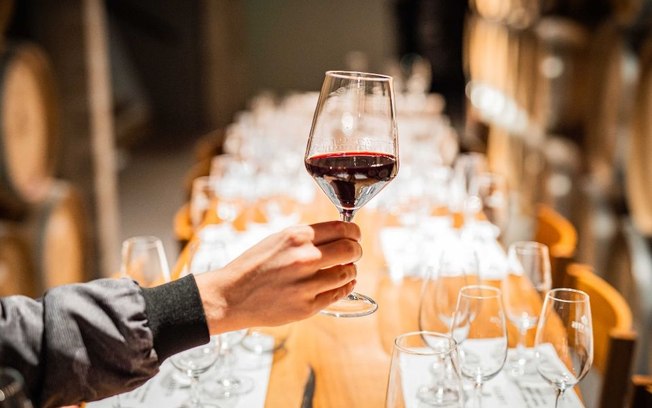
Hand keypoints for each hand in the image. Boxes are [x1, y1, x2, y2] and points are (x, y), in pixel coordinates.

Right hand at [195, 221, 361, 333]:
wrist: (231, 296)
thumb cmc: (254, 265)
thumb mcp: (278, 239)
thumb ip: (307, 237)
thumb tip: (338, 235)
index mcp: (297, 237)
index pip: (342, 228)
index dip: (354, 232)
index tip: (355, 236)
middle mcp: (304, 258)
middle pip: (350, 250)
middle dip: (356, 251)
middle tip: (353, 253)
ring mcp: (307, 284)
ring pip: (347, 274)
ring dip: (350, 271)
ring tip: (343, 270)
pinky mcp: (307, 307)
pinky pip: (338, 294)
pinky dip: (344, 287)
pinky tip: (342, 284)